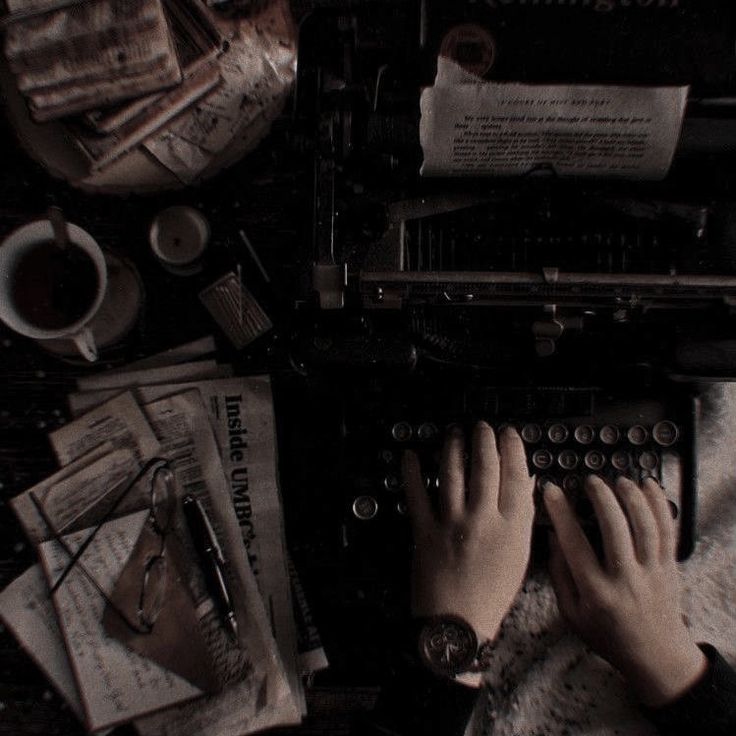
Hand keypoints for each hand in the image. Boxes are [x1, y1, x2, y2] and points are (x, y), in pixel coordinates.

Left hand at [402, 423, 534, 643]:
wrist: (456, 624)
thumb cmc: (492, 593)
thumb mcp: (519, 557)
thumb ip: (521, 518)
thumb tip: (524, 481)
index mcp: (512, 528)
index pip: (516, 477)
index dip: (512, 449)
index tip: (508, 433)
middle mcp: (483, 520)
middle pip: (485, 468)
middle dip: (483, 440)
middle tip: (481, 426)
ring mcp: (451, 524)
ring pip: (452, 474)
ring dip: (453, 447)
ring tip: (454, 432)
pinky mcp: (424, 531)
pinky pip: (416, 495)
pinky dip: (411, 473)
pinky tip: (410, 455)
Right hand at [543, 475, 706, 706]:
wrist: (656, 656)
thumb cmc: (607, 635)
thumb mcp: (571, 614)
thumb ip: (559, 576)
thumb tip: (552, 538)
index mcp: (596, 592)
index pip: (575, 544)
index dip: (560, 513)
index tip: (551, 490)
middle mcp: (625, 579)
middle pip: (615, 528)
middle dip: (601, 498)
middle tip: (590, 481)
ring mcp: (652, 572)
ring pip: (645, 526)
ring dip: (631, 497)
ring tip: (618, 481)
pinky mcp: (670, 567)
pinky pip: (667, 531)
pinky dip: (659, 505)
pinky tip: (648, 486)